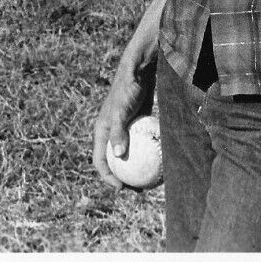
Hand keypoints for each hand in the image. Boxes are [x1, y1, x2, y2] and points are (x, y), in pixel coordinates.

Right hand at [91, 66, 153, 188]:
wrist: (139, 71)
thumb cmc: (127, 89)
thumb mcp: (121, 111)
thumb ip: (118, 132)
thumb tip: (117, 156)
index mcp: (101, 131)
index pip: (100, 160)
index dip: (107, 177)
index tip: (121, 188)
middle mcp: (111, 132)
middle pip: (114, 161)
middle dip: (123, 177)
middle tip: (137, 190)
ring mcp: (125, 129)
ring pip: (129, 154)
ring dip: (137, 168)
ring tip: (150, 181)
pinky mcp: (137, 124)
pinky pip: (141, 144)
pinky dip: (148, 154)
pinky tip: (161, 162)